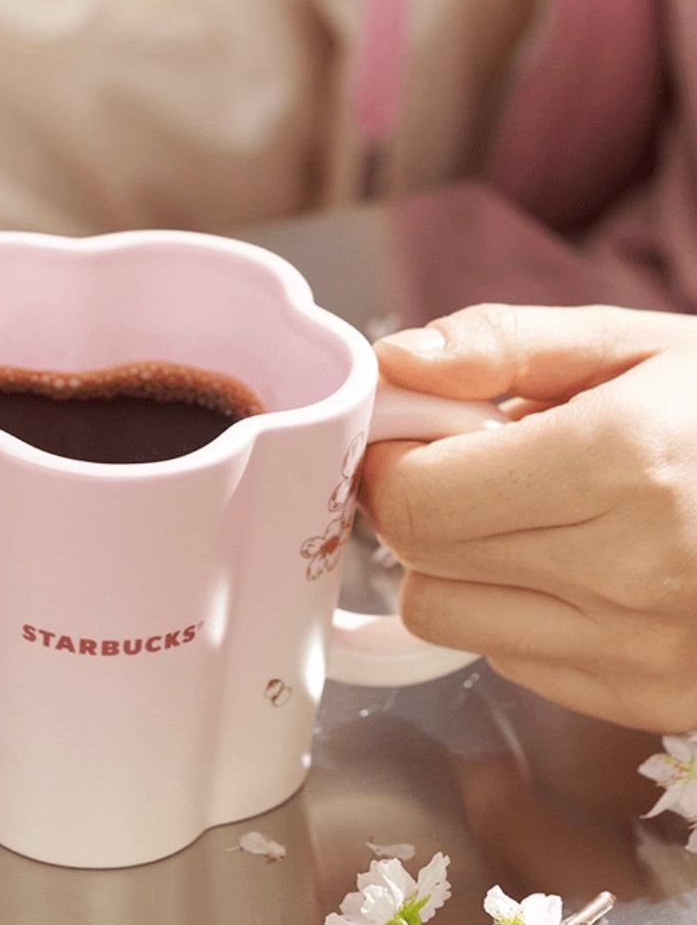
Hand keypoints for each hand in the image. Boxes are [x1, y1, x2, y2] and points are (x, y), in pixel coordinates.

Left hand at [363, 304, 696, 732]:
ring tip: (525, 515)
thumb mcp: (631, 343)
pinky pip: (513, 660)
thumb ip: (501, 344)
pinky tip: (573, 566)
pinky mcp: (655, 700)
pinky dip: (514, 612)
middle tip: (466, 465)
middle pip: (420, 563)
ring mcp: (646, 651)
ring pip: (449, 620)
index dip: (388, 462)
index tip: (410, 434)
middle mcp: (633, 572)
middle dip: (417, 506)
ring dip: (456, 565)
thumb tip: (393, 364)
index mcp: (622, 462)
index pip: (416, 501)